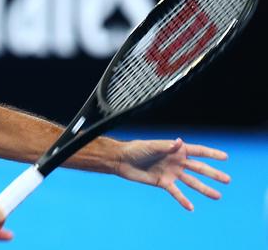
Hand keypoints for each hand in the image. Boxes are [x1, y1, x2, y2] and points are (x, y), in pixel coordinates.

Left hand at [115, 138, 230, 210]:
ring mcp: (171, 173)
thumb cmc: (136, 149)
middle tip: (227, 180)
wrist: (122, 161)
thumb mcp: (151, 146)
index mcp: (176, 150)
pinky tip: (191, 208)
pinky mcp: (163, 183)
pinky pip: (176, 192)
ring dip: (204, 189)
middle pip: (199, 168)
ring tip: (218, 196)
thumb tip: (179, 142)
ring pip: (191, 182)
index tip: (225, 157)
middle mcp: (177, 161)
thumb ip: (166, 146)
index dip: (211, 154)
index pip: (198, 151)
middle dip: (213, 174)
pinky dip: (183, 200)